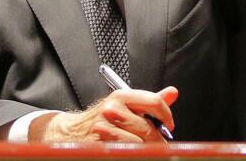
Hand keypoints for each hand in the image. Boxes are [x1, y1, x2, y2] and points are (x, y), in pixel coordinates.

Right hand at [38, 87, 176, 142]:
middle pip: (148, 129)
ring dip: (144, 149)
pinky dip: (131, 152)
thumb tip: (173, 93)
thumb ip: (149, 102)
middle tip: (159, 144)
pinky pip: (126, 151)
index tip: (168, 125)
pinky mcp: (100, 144)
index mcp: (121, 96)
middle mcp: (112, 110)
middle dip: (157, 139)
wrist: (73, 132)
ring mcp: (104, 128)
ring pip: (138, 144)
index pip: (153, 102)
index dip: (166, 115)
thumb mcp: (125, 104)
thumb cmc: (103, 117)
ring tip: (143, 148)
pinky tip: (130, 150)